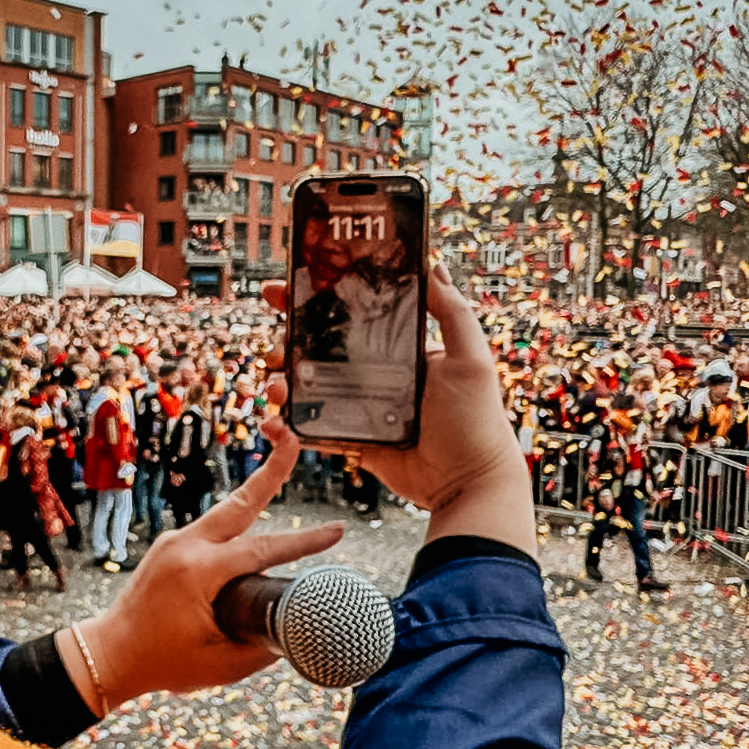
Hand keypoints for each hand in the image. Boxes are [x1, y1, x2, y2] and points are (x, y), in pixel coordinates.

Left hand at [68, 429, 343, 708]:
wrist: (108, 654)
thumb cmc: (161, 663)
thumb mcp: (220, 665)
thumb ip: (263, 649)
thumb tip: (296, 634)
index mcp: (198, 572)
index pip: (263, 549)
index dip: (305, 541)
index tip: (338, 531)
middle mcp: (185, 546)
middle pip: (239, 502)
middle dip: (270, 471)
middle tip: (292, 438)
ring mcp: (174, 543)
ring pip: (225, 512)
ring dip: (255, 493)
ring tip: (281, 464)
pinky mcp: (169, 548)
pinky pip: (211, 529)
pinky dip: (237, 523)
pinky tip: (255, 527)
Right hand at [263, 257, 534, 555]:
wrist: (468, 483)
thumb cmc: (476, 421)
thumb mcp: (469, 358)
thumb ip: (452, 312)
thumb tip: (434, 265)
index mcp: (398, 352)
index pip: (351, 317)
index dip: (317, 301)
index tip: (287, 288)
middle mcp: (376, 376)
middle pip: (320, 350)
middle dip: (288, 342)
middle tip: (272, 343)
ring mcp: (362, 409)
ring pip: (310, 389)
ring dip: (284, 383)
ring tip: (275, 385)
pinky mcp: (353, 441)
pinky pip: (313, 429)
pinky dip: (289, 426)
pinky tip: (274, 421)